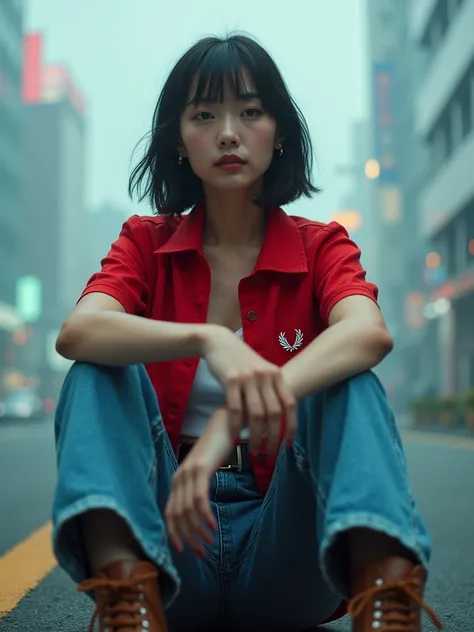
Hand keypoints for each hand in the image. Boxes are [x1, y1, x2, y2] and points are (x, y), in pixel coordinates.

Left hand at [165, 407, 233, 556]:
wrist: (225, 423)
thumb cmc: (217, 448)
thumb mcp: (204, 471)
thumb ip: (198, 488)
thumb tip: (199, 511)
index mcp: (178, 480)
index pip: (169, 514)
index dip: (175, 535)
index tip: (185, 551)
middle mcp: (179, 478)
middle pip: (178, 517)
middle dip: (189, 538)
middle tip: (202, 553)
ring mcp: (188, 473)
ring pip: (188, 511)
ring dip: (198, 531)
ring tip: (210, 542)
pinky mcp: (201, 469)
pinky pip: (200, 499)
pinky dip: (205, 516)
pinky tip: (213, 526)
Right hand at [202, 326, 296, 453]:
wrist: (219, 342)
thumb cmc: (241, 361)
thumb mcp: (261, 371)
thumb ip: (271, 389)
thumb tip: (279, 416)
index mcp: (276, 374)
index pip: (290, 404)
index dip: (291, 426)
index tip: (288, 444)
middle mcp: (265, 376)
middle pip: (275, 413)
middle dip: (273, 437)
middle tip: (269, 454)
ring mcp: (248, 377)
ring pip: (256, 414)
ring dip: (256, 436)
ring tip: (254, 450)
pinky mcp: (230, 379)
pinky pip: (236, 408)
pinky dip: (236, 426)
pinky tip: (236, 437)